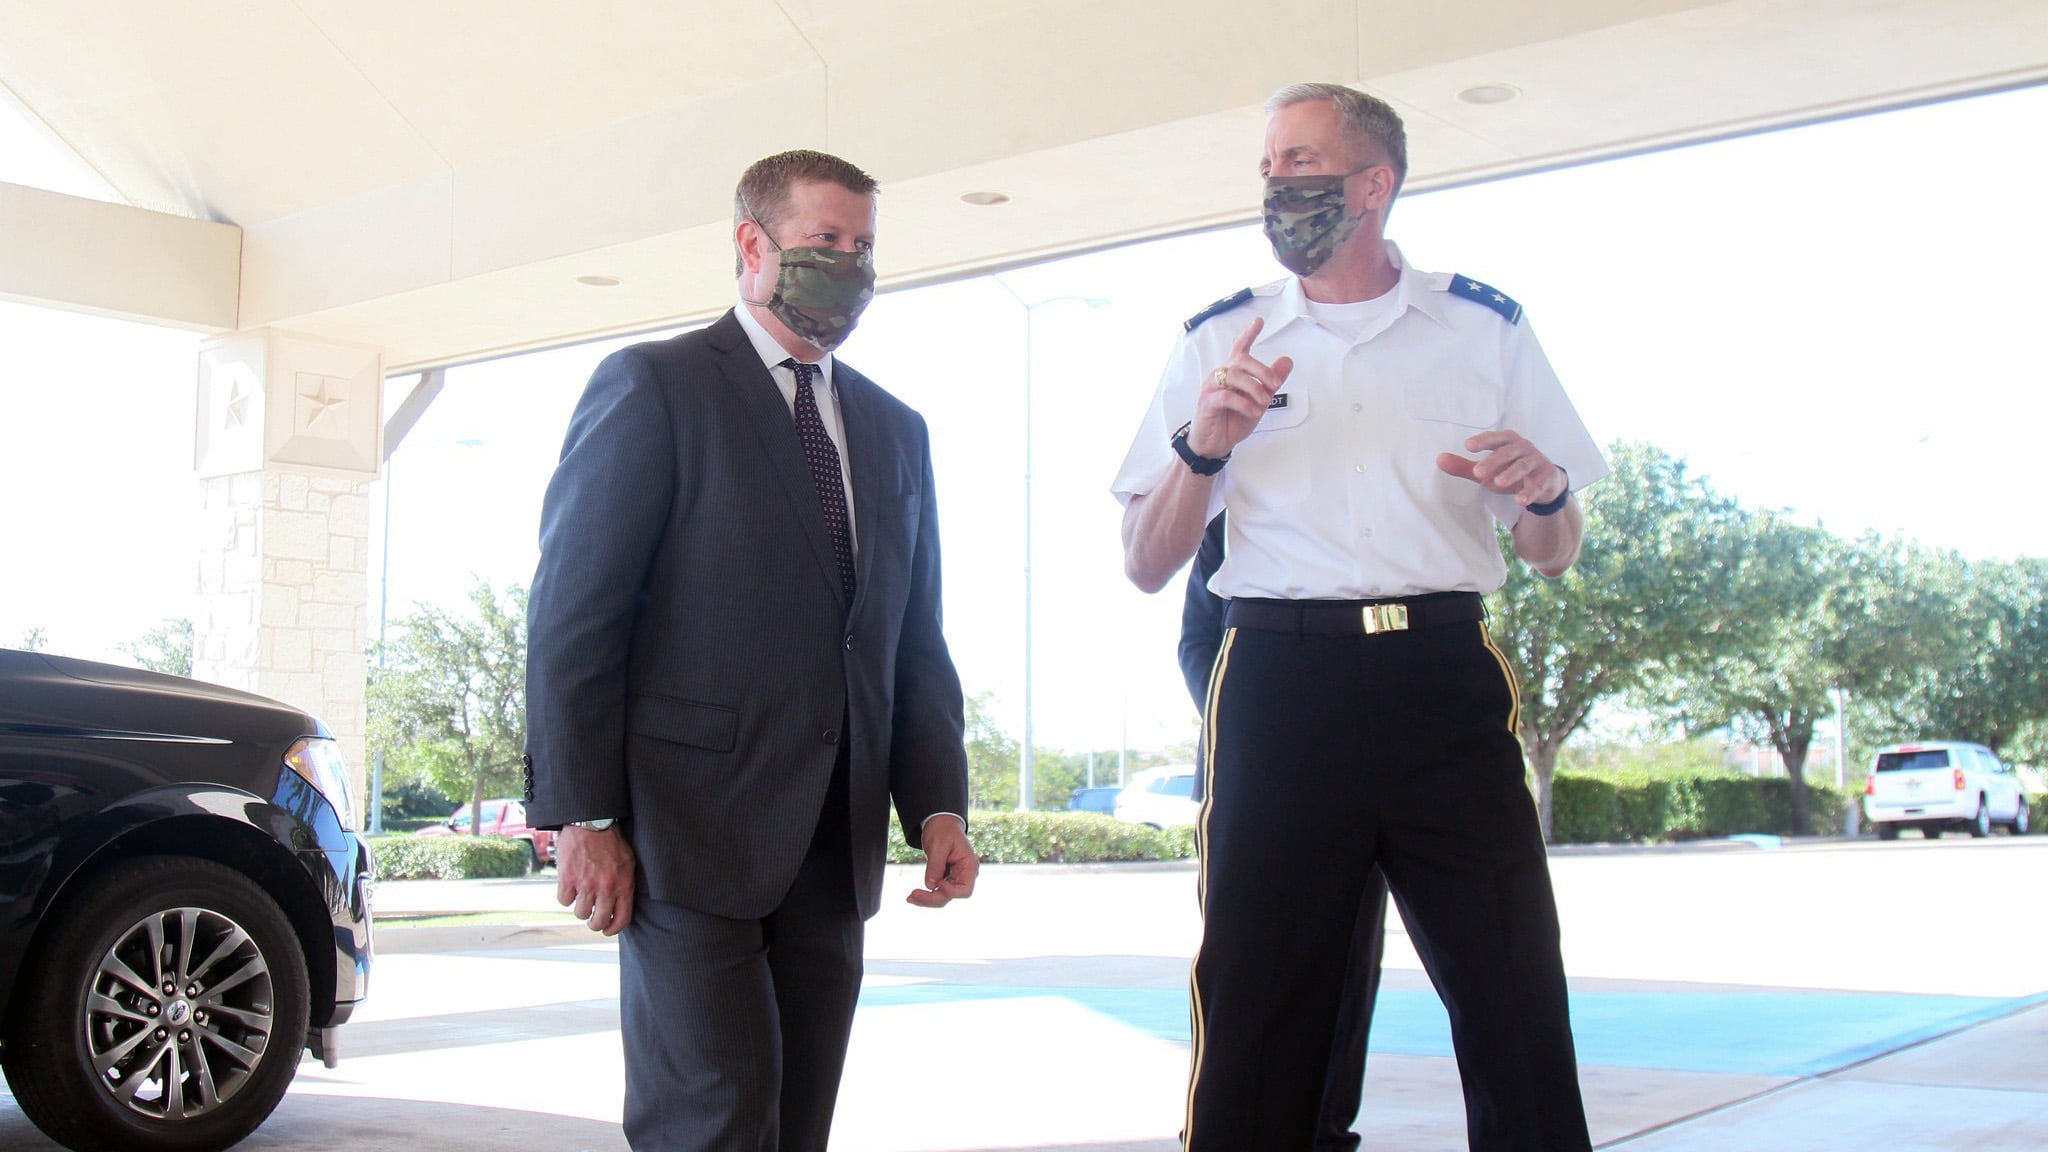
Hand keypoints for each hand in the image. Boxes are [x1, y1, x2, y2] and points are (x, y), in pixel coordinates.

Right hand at [556, 824, 636, 935]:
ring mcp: (586, 884)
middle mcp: (606, 888)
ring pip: (580, 913)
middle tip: (592, 920)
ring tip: (582, 897)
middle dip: (594, 924)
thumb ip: (624, 886)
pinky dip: (566, 896)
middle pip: (598, 922)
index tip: (607, 930)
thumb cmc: (611, 843)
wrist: (591, 822)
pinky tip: (570, 886)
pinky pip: (564, 901)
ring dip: (580, 909)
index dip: (613, 929)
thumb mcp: (628, 863)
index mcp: (623, 885)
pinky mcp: (568, 878)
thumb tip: (619, 907)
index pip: (621, 919)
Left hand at [906, 814, 977, 907]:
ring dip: (927, 900)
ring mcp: (954, 878)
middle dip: (932, 898)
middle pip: (952, 896)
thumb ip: (935, 865)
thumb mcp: (939, 845)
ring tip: (910, 898)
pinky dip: (925, 895)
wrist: (940, 823)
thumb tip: (930, 886)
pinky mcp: (944, 878)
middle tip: (913, 895)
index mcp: (969, 866)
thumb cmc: (943, 830)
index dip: (950, 892)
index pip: (965, 890)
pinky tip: (913, 896)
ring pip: (943, 897)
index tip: (936, 884)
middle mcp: (964, 875)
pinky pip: (937, 892)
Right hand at [1187, 318, 1293, 458]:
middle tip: (1275, 384)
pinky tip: (1253, 411)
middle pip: (1241, 360)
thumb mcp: (1259, 400)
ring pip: (1234, 375)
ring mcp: (1212, 388)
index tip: (1259, 321)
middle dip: (1261, 370)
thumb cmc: (1232, 420)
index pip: (1240, 348)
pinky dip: (1243, 403)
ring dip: (1254, 387)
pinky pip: (1226, 396)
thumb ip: (1271, 381)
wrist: (1214, 444)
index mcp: (1233, 373)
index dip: (1249, 333)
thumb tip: (1287, 361)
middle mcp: (1221, 376)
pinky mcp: (1207, 402)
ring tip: (1265, 401)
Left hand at [1437, 430, 1566, 508]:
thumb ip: (1465, 466)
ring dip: (1510, 474)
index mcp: (1508, 441)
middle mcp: (1524, 447)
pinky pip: (1539, 484)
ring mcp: (1538, 460)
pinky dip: (1530, 492)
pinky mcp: (1548, 476)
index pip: (1495, 438)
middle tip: (1477, 472)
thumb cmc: (1510, 471)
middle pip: (1508, 452)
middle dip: (1493, 461)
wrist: (1545, 482)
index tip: (1468, 446)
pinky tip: (1521, 501)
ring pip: (1523, 466)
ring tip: (1497, 483)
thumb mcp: (1488, 469)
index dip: (1483, 440)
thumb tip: (1439, 460)